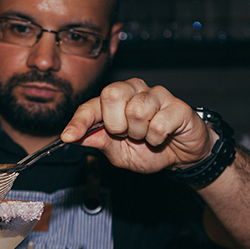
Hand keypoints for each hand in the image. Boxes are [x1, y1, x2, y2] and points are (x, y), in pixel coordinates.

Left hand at [60, 78, 217, 173]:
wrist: (181, 157)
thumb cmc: (149, 150)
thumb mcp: (118, 153)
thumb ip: (98, 142)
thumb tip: (74, 137)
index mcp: (115, 101)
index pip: (91, 105)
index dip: (79, 121)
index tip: (68, 136)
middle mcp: (134, 91)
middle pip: (112, 94)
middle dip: (115, 124)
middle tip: (127, 135)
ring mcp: (157, 95)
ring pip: (136, 110)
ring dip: (140, 133)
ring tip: (146, 136)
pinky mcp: (177, 105)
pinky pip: (158, 123)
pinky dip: (157, 138)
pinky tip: (162, 137)